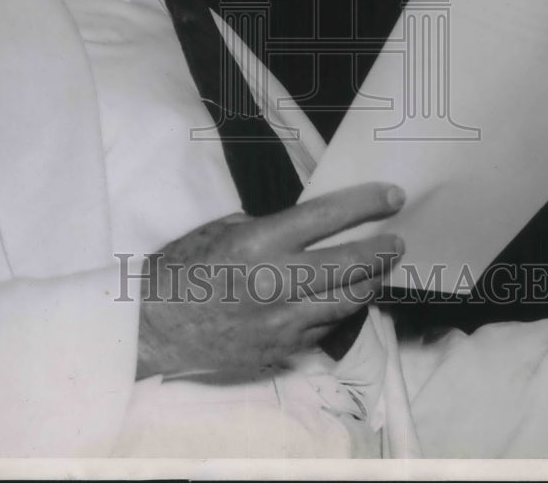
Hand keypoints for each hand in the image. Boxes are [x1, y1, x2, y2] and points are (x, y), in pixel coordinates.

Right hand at [136, 182, 404, 377]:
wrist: (151, 328)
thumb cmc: (179, 269)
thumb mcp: (219, 230)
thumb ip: (265, 229)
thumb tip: (301, 231)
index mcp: (258, 242)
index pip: (327, 216)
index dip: (367, 204)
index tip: (393, 197)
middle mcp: (277, 282)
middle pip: (351, 265)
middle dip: (382, 250)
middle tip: (396, 242)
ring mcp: (282, 322)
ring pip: (347, 302)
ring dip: (369, 283)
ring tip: (379, 271)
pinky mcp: (281, 350)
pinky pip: (323, 328)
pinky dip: (337, 311)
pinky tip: (341, 300)